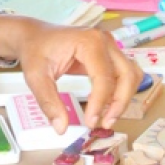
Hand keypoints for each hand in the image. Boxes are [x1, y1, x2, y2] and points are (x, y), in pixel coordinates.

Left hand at [0, 18, 143, 132]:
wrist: (34, 36)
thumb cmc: (35, 51)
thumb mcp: (36, 77)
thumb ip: (49, 102)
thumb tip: (61, 128)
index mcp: (89, 41)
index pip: (104, 77)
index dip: (100, 103)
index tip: (90, 122)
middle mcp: (104, 40)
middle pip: (127, 74)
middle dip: (119, 102)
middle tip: (104, 123)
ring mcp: (109, 45)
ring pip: (130, 74)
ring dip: (123, 97)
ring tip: (107, 117)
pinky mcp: (108, 53)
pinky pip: (123, 73)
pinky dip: (120, 91)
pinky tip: (105, 105)